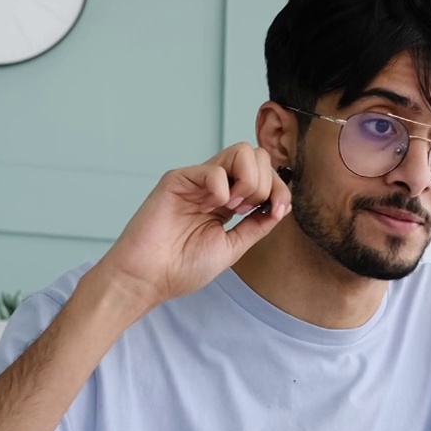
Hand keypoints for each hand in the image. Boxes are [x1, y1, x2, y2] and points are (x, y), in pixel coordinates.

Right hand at [94, 142, 290, 309]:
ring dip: (249, 181)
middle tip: (246, 211)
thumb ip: (257, 225)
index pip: (266, 175)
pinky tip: (211, 208)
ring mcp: (197, 180)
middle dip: (266, 183)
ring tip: (233, 207)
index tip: (276, 211)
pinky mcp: (178, 179)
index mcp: (229, 200)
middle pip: (258, 156)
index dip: (280, 189)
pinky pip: (214, 169)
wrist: (149, 278)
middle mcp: (215, 185)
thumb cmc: (182, 267)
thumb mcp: (233, 247)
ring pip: (242, 152)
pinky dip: (222, 188)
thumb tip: (281, 206)